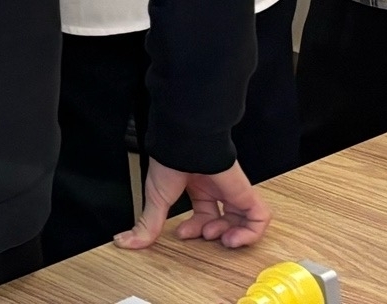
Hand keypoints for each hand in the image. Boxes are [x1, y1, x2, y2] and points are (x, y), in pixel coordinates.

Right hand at [120, 158, 270, 250]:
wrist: (186, 144)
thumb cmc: (170, 161)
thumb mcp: (156, 200)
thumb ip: (147, 225)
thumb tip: (125, 242)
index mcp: (197, 186)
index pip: (204, 213)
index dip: (195, 229)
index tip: (183, 233)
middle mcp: (216, 188)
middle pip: (223, 219)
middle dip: (213, 234)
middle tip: (205, 237)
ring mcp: (232, 191)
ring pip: (244, 220)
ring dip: (234, 237)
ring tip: (224, 240)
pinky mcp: (246, 193)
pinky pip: (260, 218)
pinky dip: (251, 234)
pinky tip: (234, 238)